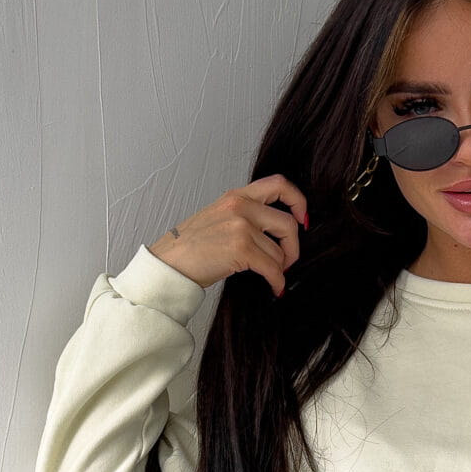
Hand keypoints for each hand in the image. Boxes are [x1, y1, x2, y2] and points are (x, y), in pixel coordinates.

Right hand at [147, 174, 308, 299]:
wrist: (168, 264)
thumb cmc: (189, 247)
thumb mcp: (217, 217)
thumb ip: (244, 215)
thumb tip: (273, 232)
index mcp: (235, 196)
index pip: (279, 184)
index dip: (298, 201)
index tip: (302, 219)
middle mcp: (239, 206)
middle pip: (287, 223)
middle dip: (293, 247)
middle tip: (287, 260)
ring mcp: (240, 226)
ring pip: (279, 250)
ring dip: (279, 268)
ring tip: (272, 276)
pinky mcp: (240, 248)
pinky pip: (272, 268)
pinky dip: (277, 281)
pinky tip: (274, 287)